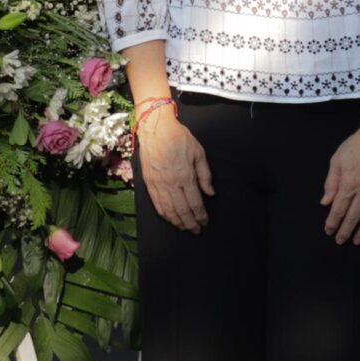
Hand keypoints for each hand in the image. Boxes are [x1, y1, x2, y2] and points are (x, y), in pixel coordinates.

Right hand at [138, 110, 214, 232]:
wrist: (156, 129)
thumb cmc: (179, 138)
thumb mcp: (199, 153)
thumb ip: (205, 175)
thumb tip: (210, 193)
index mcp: (185, 177)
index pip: (195, 203)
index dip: (201, 216)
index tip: (205, 221)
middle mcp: (171, 184)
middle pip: (182, 211)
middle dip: (190, 223)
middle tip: (196, 230)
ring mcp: (158, 184)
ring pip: (168, 211)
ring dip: (177, 222)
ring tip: (184, 228)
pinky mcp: (149, 183)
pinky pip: (156, 204)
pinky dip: (164, 214)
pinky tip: (169, 219)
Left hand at [323, 116, 359, 246]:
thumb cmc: (356, 145)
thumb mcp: (337, 160)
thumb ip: (331, 183)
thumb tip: (326, 202)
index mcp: (349, 183)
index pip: (339, 209)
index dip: (333, 222)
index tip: (329, 231)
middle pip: (353, 217)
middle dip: (346, 231)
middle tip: (340, 241)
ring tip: (357, 240)